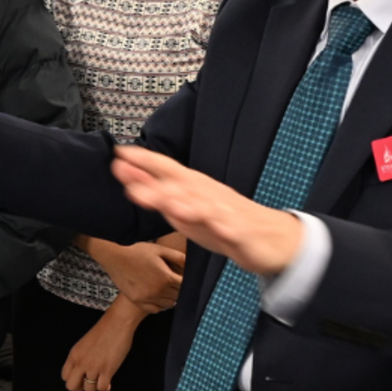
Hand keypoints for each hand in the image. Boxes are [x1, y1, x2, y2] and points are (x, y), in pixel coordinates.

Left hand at [62, 299, 142, 390]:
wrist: (117, 323)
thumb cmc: (104, 331)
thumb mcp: (84, 344)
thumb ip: (81, 357)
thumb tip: (83, 371)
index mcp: (73, 355)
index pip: (65, 376)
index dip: (73, 380)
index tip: (81, 379)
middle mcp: (80, 362)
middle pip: (71, 386)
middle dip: (80, 388)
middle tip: (89, 383)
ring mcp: (93, 367)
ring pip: (88, 389)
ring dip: (95, 388)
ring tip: (101, 381)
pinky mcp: (107, 370)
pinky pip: (101, 388)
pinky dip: (105, 389)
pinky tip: (108, 383)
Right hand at [88, 237, 185, 311]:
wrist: (115, 257)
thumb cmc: (138, 251)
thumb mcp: (160, 249)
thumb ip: (178, 257)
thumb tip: (192, 264)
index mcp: (166, 277)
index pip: (185, 286)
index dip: (186, 282)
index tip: (182, 277)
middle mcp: (158, 290)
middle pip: (178, 296)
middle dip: (178, 289)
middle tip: (173, 281)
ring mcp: (148, 297)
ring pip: (169, 304)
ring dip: (170, 297)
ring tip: (165, 288)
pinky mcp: (138, 301)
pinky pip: (156, 309)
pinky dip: (159, 305)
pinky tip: (156, 295)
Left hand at [108, 145, 304, 275]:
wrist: (271, 238)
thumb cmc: (223, 221)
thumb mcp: (185, 211)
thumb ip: (159, 195)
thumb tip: (130, 181)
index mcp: (194, 188)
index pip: (167, 169)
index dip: (144, 160)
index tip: (120, 152)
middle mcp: (208, 195)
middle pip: (180, 184)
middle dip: (154, 180)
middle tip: (129, 175)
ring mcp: (227, 212)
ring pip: (204, 205)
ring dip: (185, 201)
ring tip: (166, 202)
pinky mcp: (243, 232)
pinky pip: (234, 230)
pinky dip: (226, 228)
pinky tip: (219, 228)